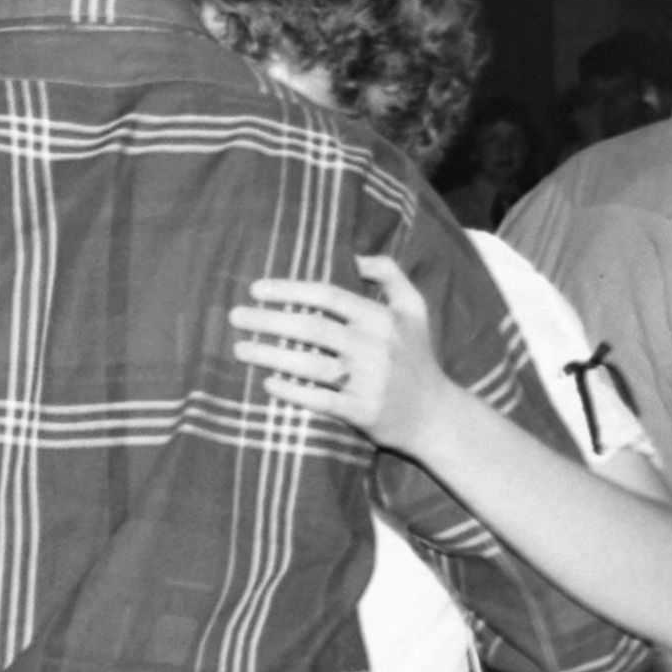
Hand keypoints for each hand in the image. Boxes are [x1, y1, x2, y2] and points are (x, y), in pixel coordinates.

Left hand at [233, 255, 446, 454]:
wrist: (435, 416)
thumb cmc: (416, 357)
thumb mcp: (414, 310)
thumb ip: (390, 275)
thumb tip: (355, 255)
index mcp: (383, 319)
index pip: (328, 296)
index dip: (290, 290)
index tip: (256, 290)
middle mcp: (376, 347)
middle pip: (312, 328)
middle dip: (269, 321)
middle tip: (235, 317)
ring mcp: (370, 381)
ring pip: (311, 365)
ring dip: (270, 355)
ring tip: (239, 349)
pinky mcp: (364, 411)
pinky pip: (320, 400)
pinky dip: (291, 391)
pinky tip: (266, 383)